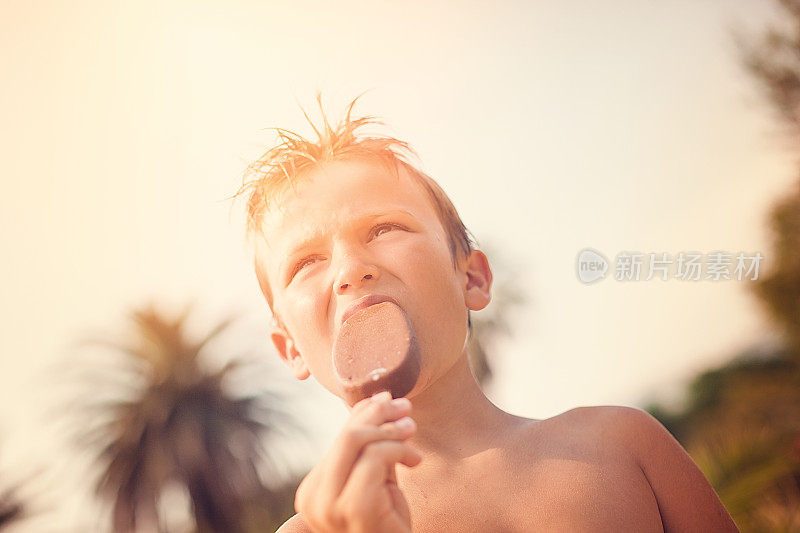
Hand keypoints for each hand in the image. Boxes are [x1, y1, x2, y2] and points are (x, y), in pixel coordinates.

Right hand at [294, 390, 421, 532]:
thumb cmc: (387, 524)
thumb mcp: (375, 480)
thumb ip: (371, 448)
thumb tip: (380, 399)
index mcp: (314, 490)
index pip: (338, 439)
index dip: (365, 413)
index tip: (390, 399)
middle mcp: (314, 498)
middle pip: (345, 436)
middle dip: (378, 414)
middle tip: (406, 407)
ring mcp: (329, 506)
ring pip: (358, 441)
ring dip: (392, 430)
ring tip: (412, 429)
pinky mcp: (354, 508)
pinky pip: (376, 458)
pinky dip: (400, 450)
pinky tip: (415, 460)